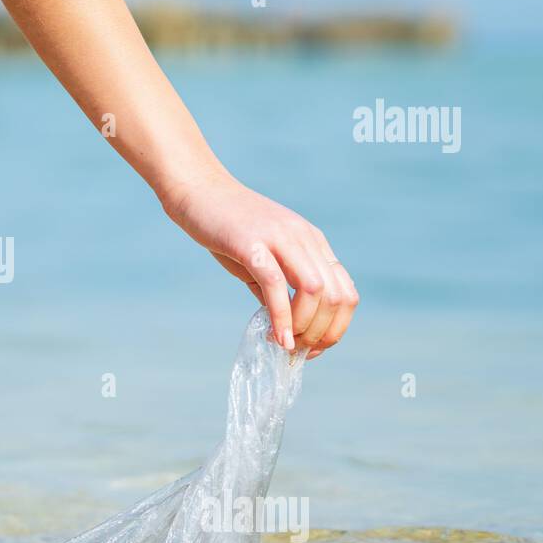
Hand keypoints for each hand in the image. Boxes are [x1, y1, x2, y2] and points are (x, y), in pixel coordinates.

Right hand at [163, 171, 358, 358]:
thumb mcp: (261, 258)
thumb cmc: (225, 227)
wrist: (198, 191)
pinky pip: (276, 286)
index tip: (312, 348)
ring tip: (285, 344)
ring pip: (314, 291)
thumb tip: (281, 326)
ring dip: (304, 327)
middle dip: (322, 333)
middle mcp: (304, 239)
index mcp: (312, 242)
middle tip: (298, 352)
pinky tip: (275, 338)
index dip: (336, 328)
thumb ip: (275, 288)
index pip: (345, 292)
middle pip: (336, 296)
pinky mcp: (252, 245)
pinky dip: (281, 318)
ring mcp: (280, 239)